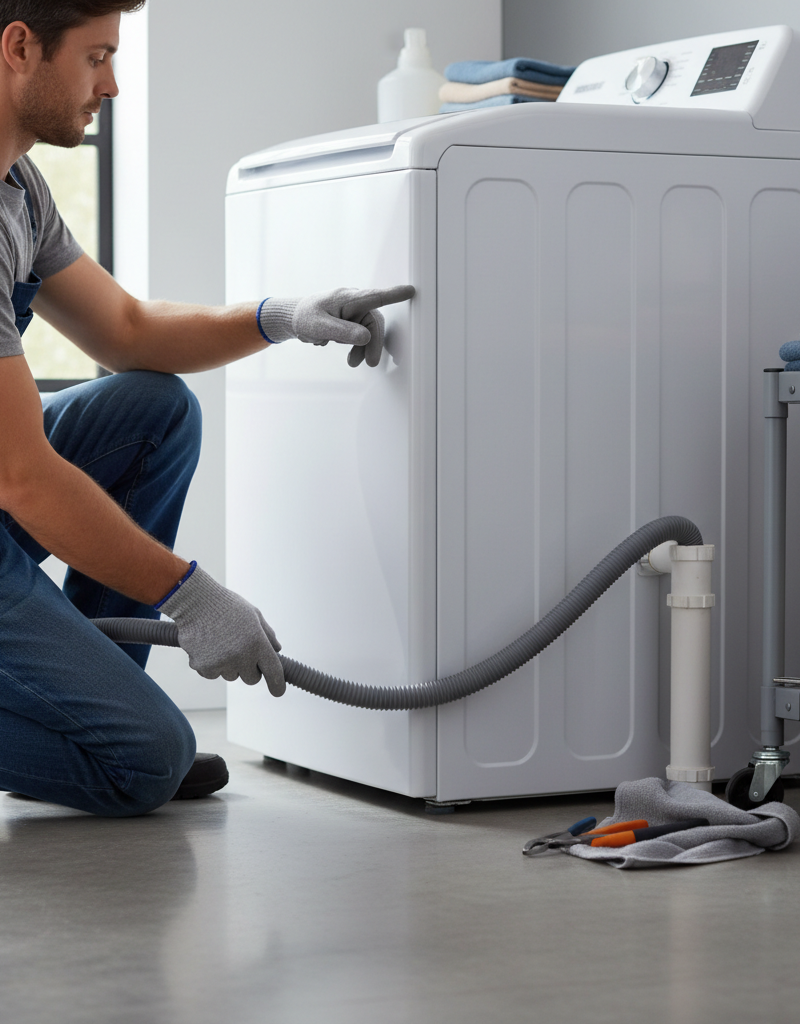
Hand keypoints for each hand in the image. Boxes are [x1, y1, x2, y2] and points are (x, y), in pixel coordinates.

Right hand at [158, 565, 284, 695]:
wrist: (194, 601)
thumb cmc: (226, 605)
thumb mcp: (253, 614)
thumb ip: (267, 634)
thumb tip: (277, 650)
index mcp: (257, 642)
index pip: (273, 671)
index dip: (277, 684)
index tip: (278, 691)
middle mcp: (241, 656)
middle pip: (251, 679)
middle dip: (249, 670)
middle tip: (241, 653)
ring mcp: (221, 663)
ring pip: (231, 676)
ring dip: (229, 665)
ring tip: (220, 642)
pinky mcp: (203, 666)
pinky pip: (212, 674)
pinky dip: (210, 664)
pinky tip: (207, 645)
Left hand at [258, 285, 414, 366]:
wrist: (294, 319)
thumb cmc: (304, 317)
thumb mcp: (319, 326)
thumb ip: (342, 331)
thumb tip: (366, 337)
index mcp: (347, 299)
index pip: (374, 297)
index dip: (394, 295)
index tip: (410, 291)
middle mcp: (354, 303)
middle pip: (374, 322)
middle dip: (373, 344)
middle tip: (370, 363)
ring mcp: (354, 312)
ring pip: (369, 332)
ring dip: (365, 349)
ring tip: (353, 363)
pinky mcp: (352, 322)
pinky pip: (362, 335)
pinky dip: (358, 347)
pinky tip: (348, 354)